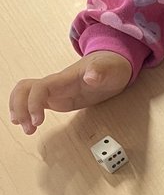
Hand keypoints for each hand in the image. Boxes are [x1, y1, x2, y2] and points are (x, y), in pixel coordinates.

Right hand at [9, 51, 132, 134]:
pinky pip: (36, 102)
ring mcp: (55, 91)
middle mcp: (55, 84)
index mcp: (65, 78)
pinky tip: (30, 125)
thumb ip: (101, 71)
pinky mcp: (59, 98)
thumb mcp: (111, 69)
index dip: (33, 103)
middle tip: (28, 128)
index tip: (37, 121)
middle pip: (24, 89)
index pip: (39, 87)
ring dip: (21, 111)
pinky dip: (29, 113)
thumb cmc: (111, 66)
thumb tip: (91, 77)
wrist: (113, 65)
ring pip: (26, 95)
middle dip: (19, 108)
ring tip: (27, 130)